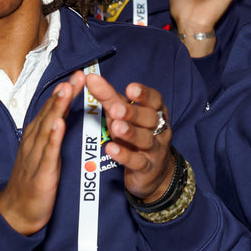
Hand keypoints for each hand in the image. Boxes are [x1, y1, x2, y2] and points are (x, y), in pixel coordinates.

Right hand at [0, 73, 85, 235]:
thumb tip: (62, 115)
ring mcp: (36, 156)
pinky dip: (52, 137)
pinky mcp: (40, 172)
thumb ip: (51, 135)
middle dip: (64, 93)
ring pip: (47, 127)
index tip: (79, 75)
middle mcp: (34, 142)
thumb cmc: (32, 183)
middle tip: (78, 75)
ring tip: (67, 89)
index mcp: (37, 137)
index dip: (65, 93)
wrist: (16, 212)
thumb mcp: (42, 155)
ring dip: (57, 108)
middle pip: (50, 113)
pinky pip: (47, 152)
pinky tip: (59, 123)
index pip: (52, 110)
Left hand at [84, 74, 174, 201]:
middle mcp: (159, 129)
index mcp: (156, 112)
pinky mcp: (147, 169)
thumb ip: (109, 97)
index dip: (144, 94)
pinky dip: (125, 156)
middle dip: (133, 113)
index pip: (155, 100)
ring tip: (116, 127)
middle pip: (150, 119)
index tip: (130, 88)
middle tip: (115, 108)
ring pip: (145, 140)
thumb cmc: (135, 136)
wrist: (153, 172)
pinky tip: (111, 149)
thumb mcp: (123, 115)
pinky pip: (137, 162)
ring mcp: (155, 150)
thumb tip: (90, 77)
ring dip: (130, 133)